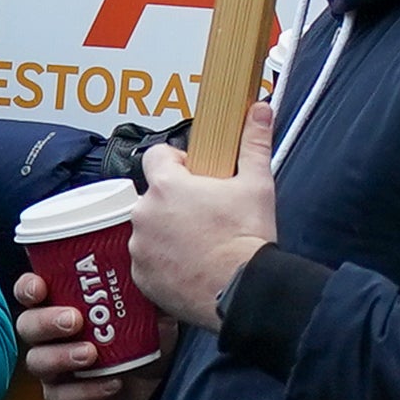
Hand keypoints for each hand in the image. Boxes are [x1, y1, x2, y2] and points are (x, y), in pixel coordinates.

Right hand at [15, 269, 167, 399]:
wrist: (157, 384)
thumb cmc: (144, 338)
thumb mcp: (151, 309)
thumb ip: (147, 288)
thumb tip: (153, 265)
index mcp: (61, 305)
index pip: (30, 291)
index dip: (28, 288)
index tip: (40, 287)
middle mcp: (50, 336)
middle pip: (28, 325)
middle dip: (46, 321)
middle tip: (74, 320)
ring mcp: (53, 369)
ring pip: (38, 361)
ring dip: (62, 356)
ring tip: (91, 354)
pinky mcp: (63, 399)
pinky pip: (62, 396)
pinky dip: (85, 390)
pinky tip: (111, 384)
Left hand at [127, 109, 281, 330]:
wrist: (242, 291)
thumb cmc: (247, 238)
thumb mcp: (257, 185)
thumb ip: (254, 143)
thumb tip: (259, 109)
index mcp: (167, 186)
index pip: (156, 155)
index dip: (176, 162)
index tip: (195, 175)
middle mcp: (144, 213)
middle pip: (154, 196)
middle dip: (174, 202)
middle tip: (205, 215)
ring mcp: (139, 246)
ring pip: (149, 229)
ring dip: (167, 232)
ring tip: (200, 245)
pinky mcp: (141, 275)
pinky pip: (148, 261)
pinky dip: (164, 262)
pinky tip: (191, 266)